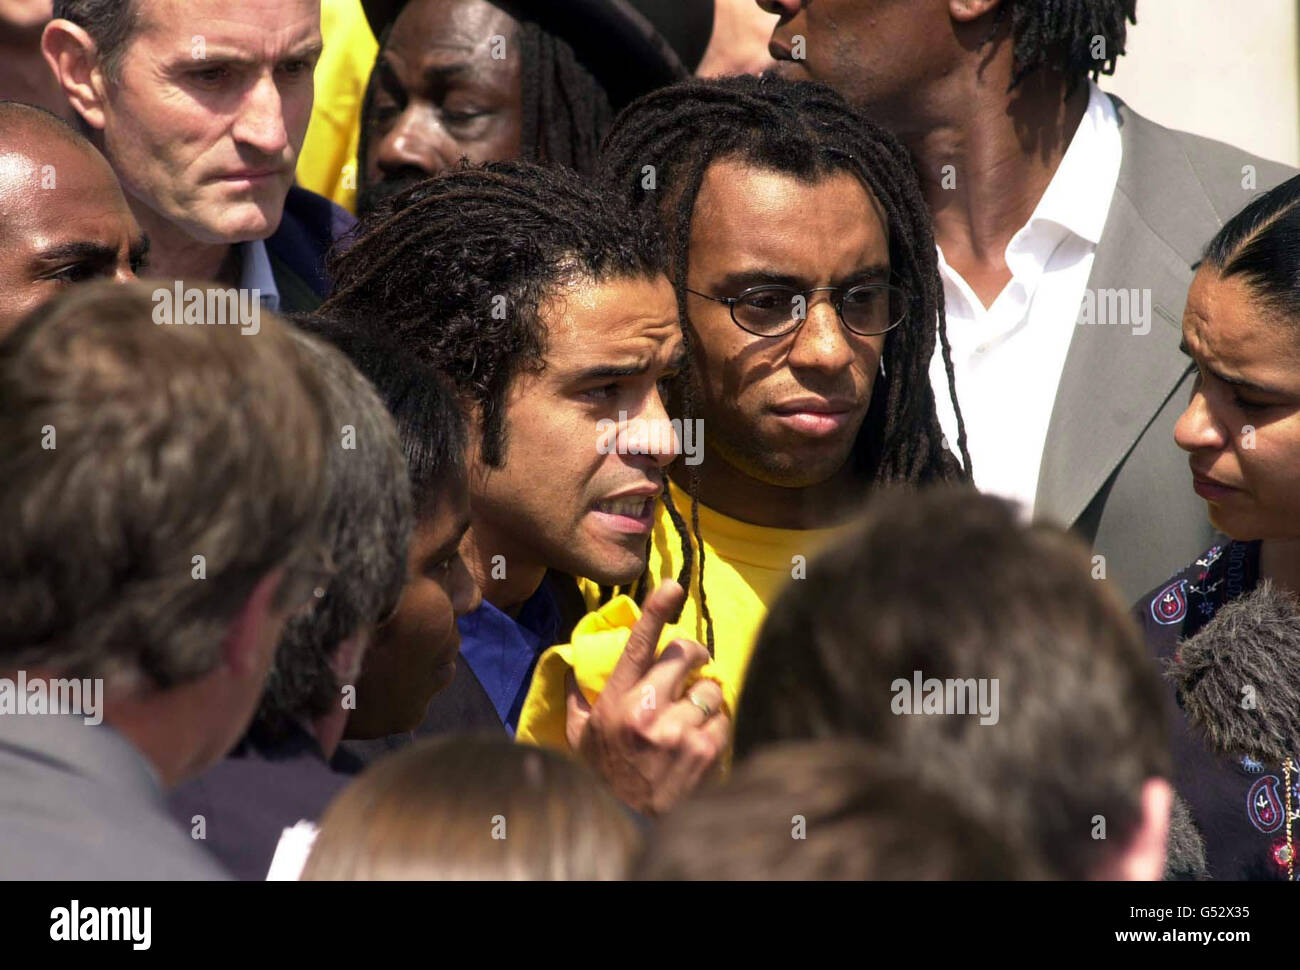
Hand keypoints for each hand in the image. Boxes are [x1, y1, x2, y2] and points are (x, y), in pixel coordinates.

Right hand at [564, 580, 729, 815]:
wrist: (631, 826)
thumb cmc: (605, 777)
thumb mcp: (580, 739)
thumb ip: (577, 699)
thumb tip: (573, 664)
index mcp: (615, 704)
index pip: (637, 644)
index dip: (656, 610)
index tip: (673, 585)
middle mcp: (645, 712)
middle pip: (685, 653)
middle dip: (692, 656)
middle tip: (691, 667)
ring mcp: (679, 732)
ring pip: (710, 687)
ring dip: (704, 698)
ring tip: (690, 718)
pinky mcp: (707, 751)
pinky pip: (725, 716)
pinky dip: (717, 724)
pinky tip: (700, 742)